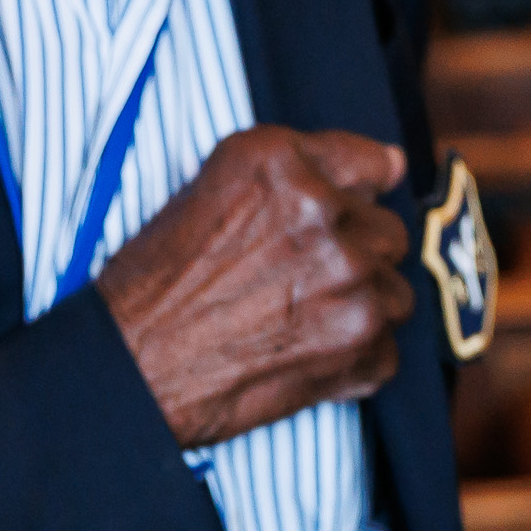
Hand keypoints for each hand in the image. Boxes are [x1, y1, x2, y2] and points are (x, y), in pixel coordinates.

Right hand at [97, 127, 411, 446]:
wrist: (133, 367)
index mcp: (283, 165)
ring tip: (298, 319)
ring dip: (360, 308)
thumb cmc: (161, 281)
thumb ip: (308, 162)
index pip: (375, 164)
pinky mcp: (361, 346)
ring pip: (396, 292)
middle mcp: (324, 217)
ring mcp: (351, 282)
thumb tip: (396, 165)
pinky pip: (388, 348)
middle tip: (297, 281)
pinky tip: (303, 353)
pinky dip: (353, 359)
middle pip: (389, 233)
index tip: (338, 217)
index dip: (353, 197)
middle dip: (354, 256)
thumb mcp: (215, 185)